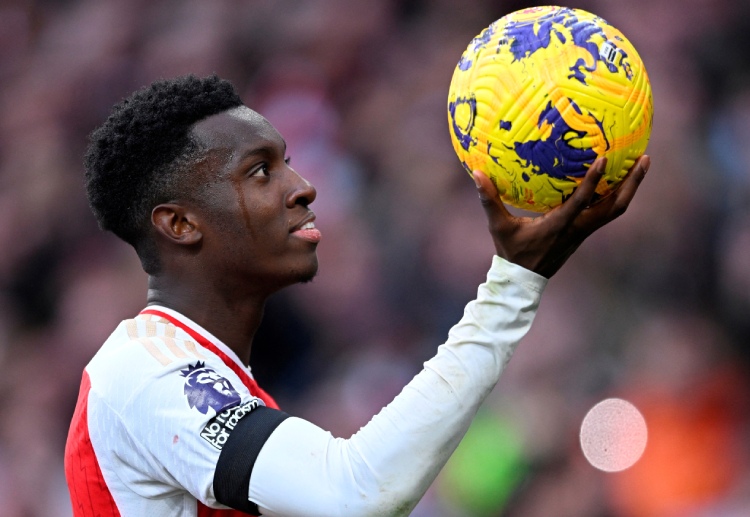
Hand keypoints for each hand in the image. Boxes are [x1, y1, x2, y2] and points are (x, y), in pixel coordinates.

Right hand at [474, 155, 650, 277]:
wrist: (524, 279)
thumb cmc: (512, 251)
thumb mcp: (499, 225)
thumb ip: (489, 199)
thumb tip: (476, 173)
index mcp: (559, 225)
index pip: (581, 201)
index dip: (593, 180)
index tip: (604, 158)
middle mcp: (578, 228)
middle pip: (614, 207)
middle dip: (631, 184)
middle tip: (644, 158)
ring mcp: (584, 232)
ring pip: (615, 210)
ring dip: (630, 188)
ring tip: (641, 164)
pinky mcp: (584, 232)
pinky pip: (606, 212)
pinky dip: (617, 195)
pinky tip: (620, 180)